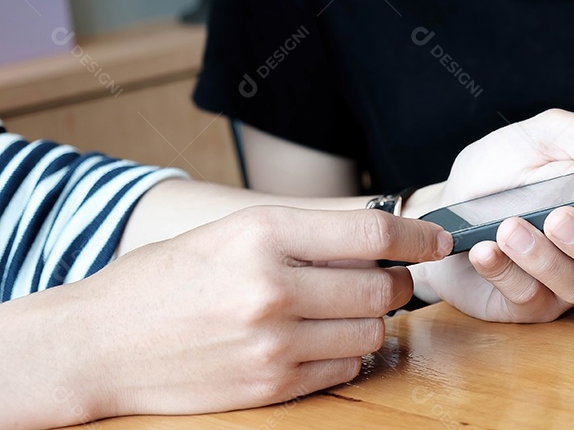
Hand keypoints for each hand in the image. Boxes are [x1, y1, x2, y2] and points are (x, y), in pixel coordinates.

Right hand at [25, 207, 449, 422]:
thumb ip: (302, 232)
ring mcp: (272, 342)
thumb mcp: (228, 233)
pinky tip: (321, 342)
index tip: (437, 239)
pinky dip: (347, 355)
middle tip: (388, 279)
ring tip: (345, 312)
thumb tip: (376, 232)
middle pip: (381, 285)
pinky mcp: (269, 386)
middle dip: (398, 282)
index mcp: (261, 233)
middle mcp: (271, 286)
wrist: (95, 344)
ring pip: (371, 332)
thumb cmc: (161, 282)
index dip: (417, 234)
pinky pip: (345, 370)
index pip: (371, 229)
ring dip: (372, 321)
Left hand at [407, 109, 573, 322]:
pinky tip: (487, 248)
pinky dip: (506, 271)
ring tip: (509, 227)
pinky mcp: (528, 305)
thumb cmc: (497, 172)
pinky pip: (528, 298)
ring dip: (541, 256)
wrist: (442, 206)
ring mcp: (564, 280)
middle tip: (561, 215)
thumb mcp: (542, 135)